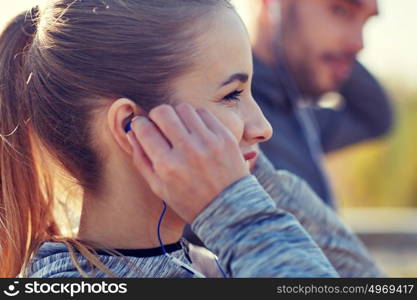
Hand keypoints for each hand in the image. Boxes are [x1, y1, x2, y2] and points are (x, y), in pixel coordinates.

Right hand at [126, 103, 249, 222]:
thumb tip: (131, 132)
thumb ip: (141, 159)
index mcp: (167, 166)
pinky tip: (196, 131)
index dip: (139, 124)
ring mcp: (208, 142)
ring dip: (177, 115)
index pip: (145, 129)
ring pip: (183, 108)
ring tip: (180, 128)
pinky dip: (196, 118)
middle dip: (156, 115)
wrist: (229, 208)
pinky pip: (204, 113)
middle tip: (160, 125)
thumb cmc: (190, 201)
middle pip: (163, 112)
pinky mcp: (224, 137)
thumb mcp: (159, 188)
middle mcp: (187, 151)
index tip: (141, 125)